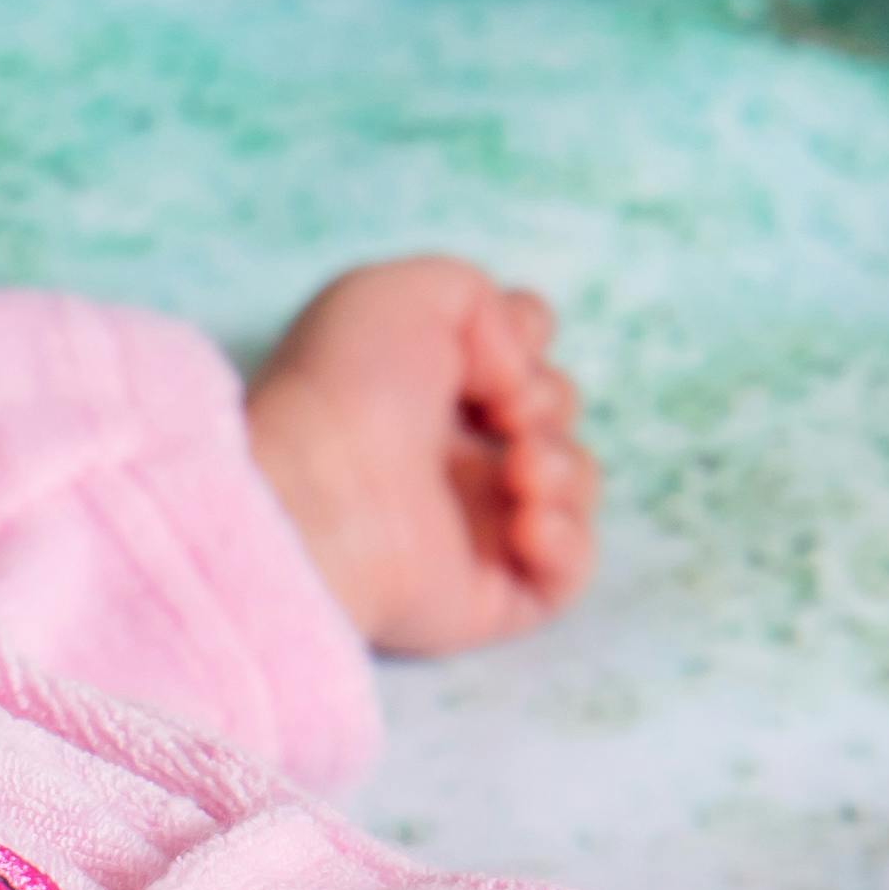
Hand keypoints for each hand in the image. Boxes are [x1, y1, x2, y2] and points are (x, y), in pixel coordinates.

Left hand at [244, 252, 599, 652]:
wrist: (319, 496)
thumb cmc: (345, 388)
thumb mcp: (400, 292)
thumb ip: (480, 300)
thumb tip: (517, 378)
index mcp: (423, 388)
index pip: (513, 355)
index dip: (528, 339)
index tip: (507, 351)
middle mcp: (447, 457)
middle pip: (552, 415)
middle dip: (550, 401)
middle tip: (508, 415)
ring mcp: (469, 530)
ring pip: (569, 487)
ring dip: (566, 468)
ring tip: (521, 474)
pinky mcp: (487, 596)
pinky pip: (563, 574)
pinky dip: (567, 542)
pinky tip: (528, 525)